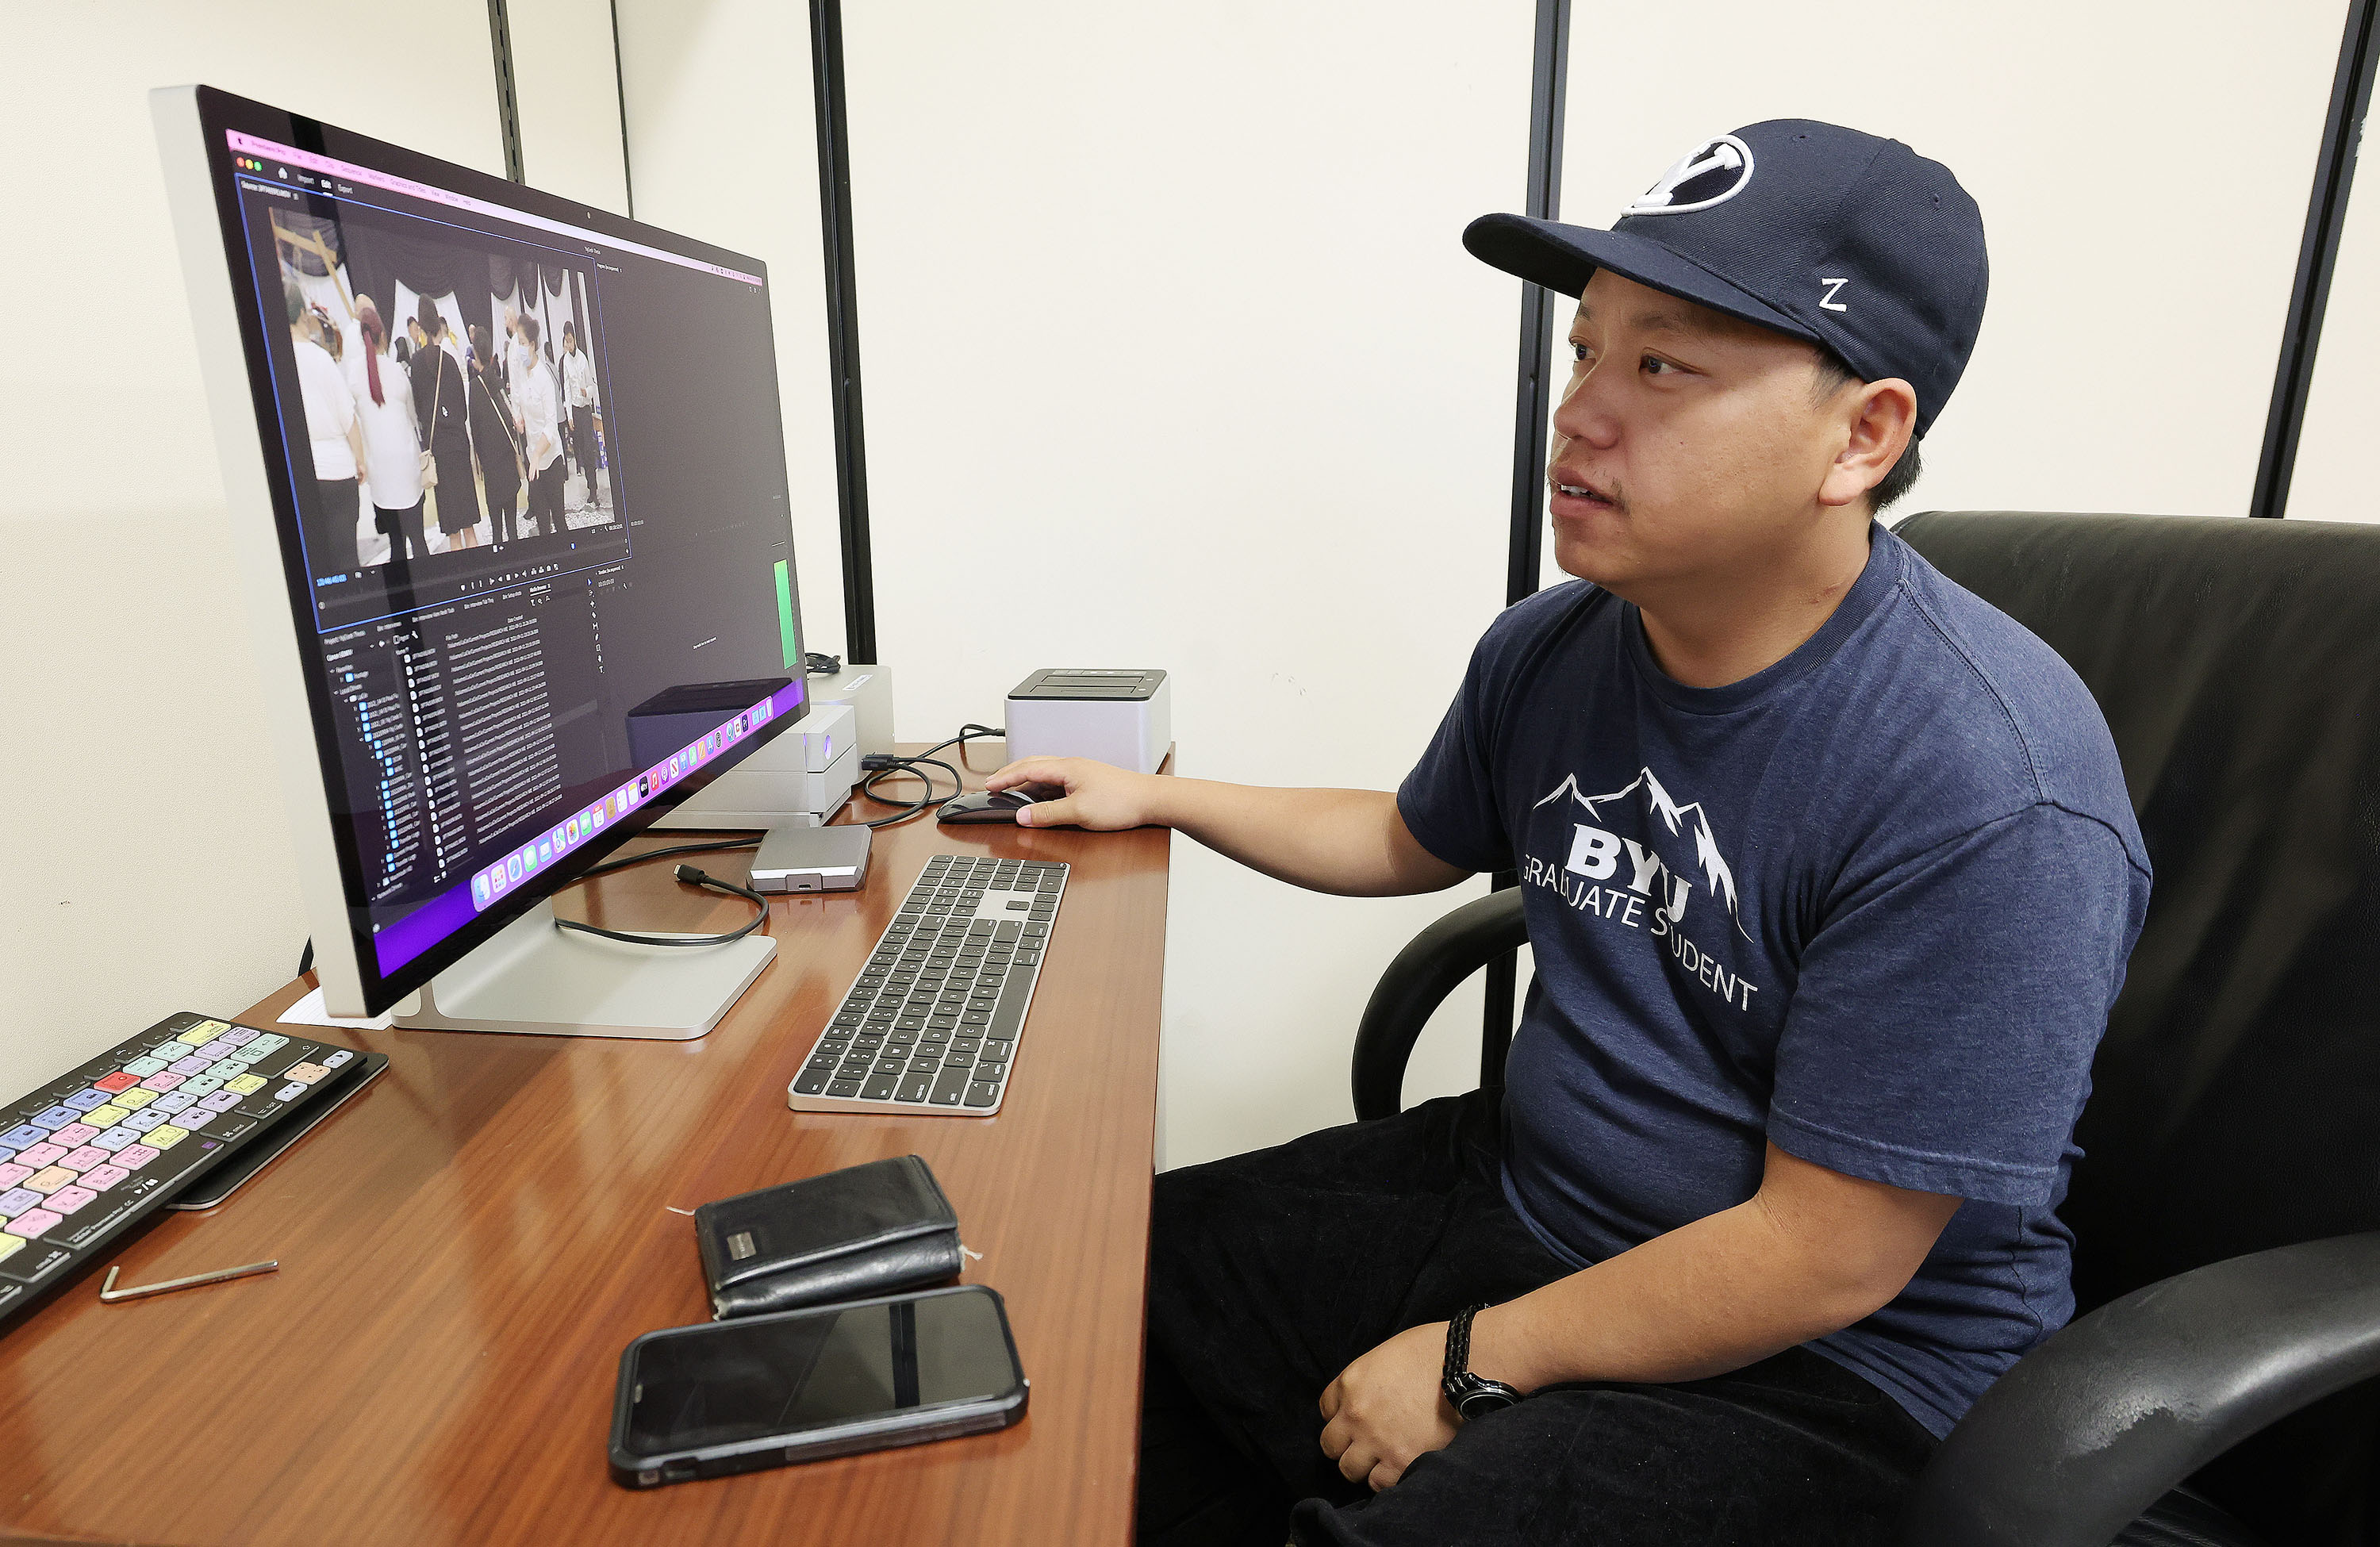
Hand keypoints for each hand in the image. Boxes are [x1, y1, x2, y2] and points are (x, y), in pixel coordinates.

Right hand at [984, 757, 1162, 829]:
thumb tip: (1023, 816)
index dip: (1005, 777)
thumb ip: (1048, 814)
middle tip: (994, 783)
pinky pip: (1056, 780)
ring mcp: (1080, 773)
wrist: (1151, 800)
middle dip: (1011, 773)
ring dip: (1026, 779)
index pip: (1027, 768)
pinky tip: (1040, 798)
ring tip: (1011, 791)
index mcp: (1066, 767)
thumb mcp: (1079, 812)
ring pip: (1045, 772)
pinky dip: (1041, 786)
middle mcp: (1072, 766)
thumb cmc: (1122, 801)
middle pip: (1033, 765)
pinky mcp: (1087, 781)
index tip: (989, 784)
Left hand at [1318, 1322, 1458, 1491]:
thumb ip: (1368, 1381)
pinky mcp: (1401, 1461)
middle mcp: (1356, 1414)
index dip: (1341, 1415)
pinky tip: (1400, 1466)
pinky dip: (1387, 1478)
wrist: (1468, 1365)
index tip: (1356, 1419)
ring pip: (1349, 1468)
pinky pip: (1379, 1483)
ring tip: (1384, 1458)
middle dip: (1346, 1444)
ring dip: (1364, 1465)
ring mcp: (1376, 1441)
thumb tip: (1369, 1398)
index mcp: (1351, 1383)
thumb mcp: (1386, 1355)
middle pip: (1330, 1444)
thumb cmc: (1433, 1351)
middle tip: (1366, 1443)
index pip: (1326, 1408)